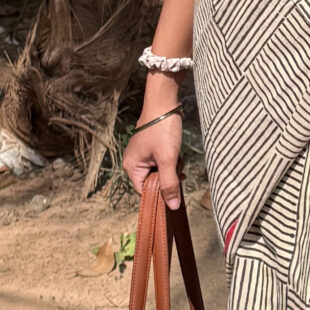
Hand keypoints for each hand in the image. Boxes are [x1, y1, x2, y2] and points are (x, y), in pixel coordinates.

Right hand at [122, 78, 183, 211]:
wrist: (165, 102)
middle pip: (153, 182)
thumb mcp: (168, 159)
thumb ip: (170, 184)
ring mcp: (142, 155)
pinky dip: (171, 159)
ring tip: (176, 155)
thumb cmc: (163, 129)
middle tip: (176, 166)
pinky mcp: (151, 148)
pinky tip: (176, 151)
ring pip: (160, 172)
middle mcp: (133, 162)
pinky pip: (162, 162)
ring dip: (171, 167)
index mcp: (132, 167)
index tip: (174, 189)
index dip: (160, 193)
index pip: (145, 192)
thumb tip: (172, 207)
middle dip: (168, 177)